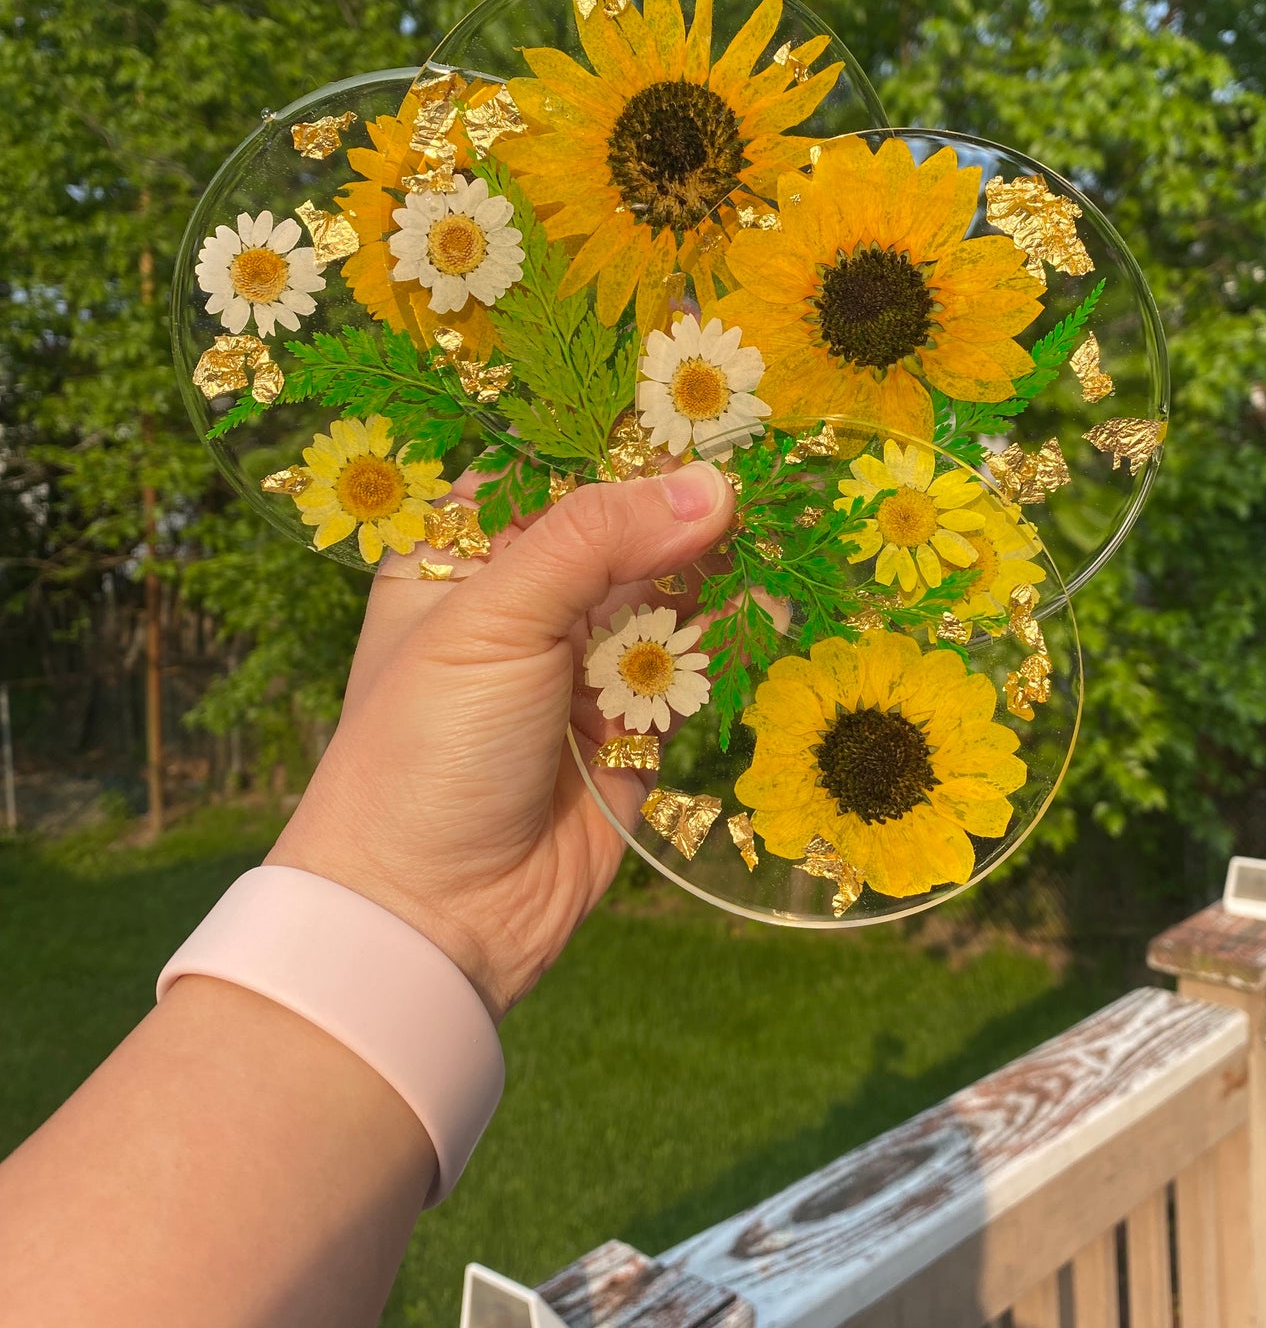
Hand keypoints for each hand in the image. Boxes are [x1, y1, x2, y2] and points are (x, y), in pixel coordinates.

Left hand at [268, 463, 734, 1018]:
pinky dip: (730, 639)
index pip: (550, 474)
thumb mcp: (493, 619)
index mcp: (462, 560)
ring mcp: (581, 668)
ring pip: (667, 594)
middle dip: (684, 507)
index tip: (700, 413)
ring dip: (718, 569)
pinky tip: (770, 604)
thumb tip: (710, 485)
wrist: (432, 914)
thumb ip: (597, 539)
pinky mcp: (634, 730)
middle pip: (621, 530)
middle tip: (761, 476)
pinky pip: (692, 668)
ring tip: (776, 534)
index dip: (621, 446)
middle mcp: (524, 605)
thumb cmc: (427, 749)